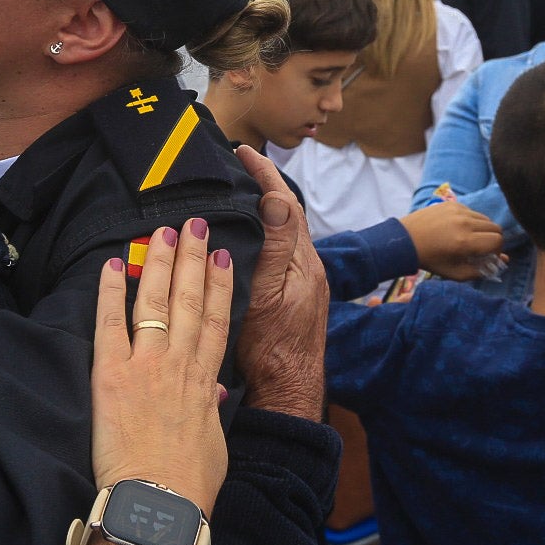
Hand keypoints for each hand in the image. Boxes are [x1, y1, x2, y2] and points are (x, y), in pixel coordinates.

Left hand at [89, 219, 233, 515]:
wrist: (158, 504)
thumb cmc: (188, 486)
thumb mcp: (213, 444)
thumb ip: (212, 410)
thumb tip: (216, 393)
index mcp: (206, 382)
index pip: (215, 321)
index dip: (220, 285)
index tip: (223, 257)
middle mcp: (179, 365)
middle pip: (188, 300)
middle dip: (193, 259)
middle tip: (194, 225)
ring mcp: (146, 366)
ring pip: (155, 302)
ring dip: (158, 263)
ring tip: (163, 232)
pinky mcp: (112, 375)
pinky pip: (110, 323)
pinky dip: (109, 292)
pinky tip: (110, 264)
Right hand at [233, 146, 329, 419]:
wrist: (286, 393)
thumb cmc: (272, 349)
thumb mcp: (268, 293)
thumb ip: (277, 246)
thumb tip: (279, 197)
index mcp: (303, 261)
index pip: (285, 203)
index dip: (264, 174)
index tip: (242, 151)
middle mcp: (307, 268)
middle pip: (287, 214)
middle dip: (264, 185)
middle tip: (237, 164)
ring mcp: (302, 284)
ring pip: (283, 234)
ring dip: (264, 209)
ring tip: (239, 192)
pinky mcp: (293, 299)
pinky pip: (279, 253)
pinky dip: (264, 234)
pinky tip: (246, 238)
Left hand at [400, 201, 505, 279]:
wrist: (405, 241)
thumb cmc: (431, 260)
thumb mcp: (455, 273)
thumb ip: (481, 270)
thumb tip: (502, 261)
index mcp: (465, 242)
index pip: (498, 240)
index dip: (496, 250)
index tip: (487, 255)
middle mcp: (464, 223)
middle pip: (495, 227)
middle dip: (492, 240)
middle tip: (481, 248)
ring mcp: (458, 210)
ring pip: (485, 218)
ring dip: (483, 229)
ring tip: (469, 238)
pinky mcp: (452, 203)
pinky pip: (472, 211)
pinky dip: (471, 220)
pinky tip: (458, 228)